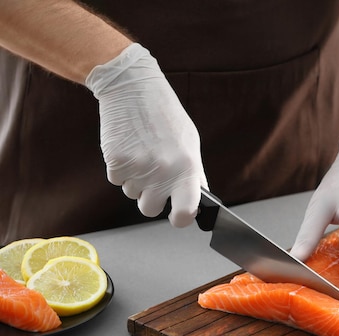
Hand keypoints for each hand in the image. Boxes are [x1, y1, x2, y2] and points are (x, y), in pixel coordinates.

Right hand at [85, 43, 207, 226]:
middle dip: (151, 199)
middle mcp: (162, 172)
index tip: (179, 215)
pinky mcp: (115, 162)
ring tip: (142, 152)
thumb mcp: (190, 142)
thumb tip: (197, 202)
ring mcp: (137, 169)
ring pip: (132, 194)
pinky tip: (128, 147)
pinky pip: (116, 180)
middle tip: (154, 177)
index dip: (181, 218)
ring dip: (136, 180)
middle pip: (150, 210)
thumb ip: (193, 174)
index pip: (185, 213)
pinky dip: (121, 169)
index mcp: (186, 168)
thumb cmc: (165, 116)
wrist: (132, 87)